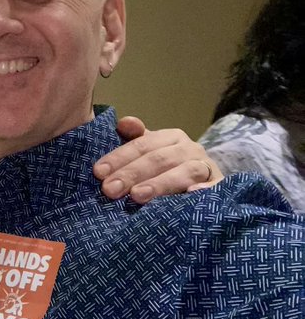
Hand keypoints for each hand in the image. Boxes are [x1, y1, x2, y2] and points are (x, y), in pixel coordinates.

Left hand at [94, 116, 223, 202]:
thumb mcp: (150, 153)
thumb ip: (134, 138)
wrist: (206, 184)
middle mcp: (189, 148)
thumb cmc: (168, 169)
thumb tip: (123, 122)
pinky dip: (204, 190)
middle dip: (131, 174)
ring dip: (160, 184)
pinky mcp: (220, 186)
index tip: (99, 172)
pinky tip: (190, 195)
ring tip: (137, 196)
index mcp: (170, 137)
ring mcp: (206, 167)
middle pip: (158, 159)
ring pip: (183, 171)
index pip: (141, 145)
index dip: (119, 157)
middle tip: (110, 190)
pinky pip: (213, 187)